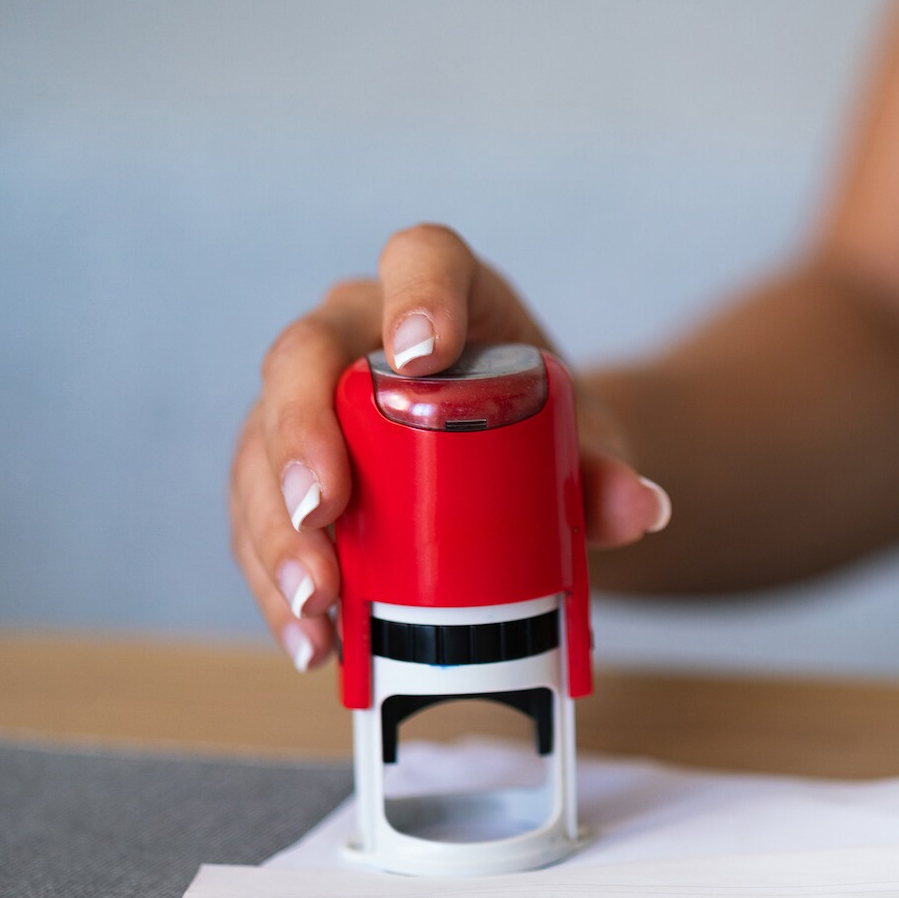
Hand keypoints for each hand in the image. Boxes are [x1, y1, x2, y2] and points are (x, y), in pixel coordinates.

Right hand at [230, 224, 670, 671]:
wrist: (521, 474)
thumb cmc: (545, 434)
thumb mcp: (583, 447)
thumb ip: (607, 471)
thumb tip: (641, 508)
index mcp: (447, 293)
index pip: (422, 259)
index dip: (414, 297)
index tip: (418, 360)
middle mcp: (360, 330)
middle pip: (305, 355)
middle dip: (302, 437)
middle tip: (323, 512)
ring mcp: (312, 397)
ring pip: (262, 444)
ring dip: (276, 530)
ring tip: (316, 606)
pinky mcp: (283, 467)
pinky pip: (257, 513)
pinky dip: (277, 581)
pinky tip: (310, 638)